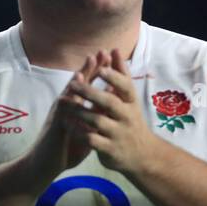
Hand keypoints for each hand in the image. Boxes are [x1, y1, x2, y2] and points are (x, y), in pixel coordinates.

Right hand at [16, 54, 101, 189]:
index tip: (111, 59)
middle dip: (91, 67)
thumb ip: (93, 119)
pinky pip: (63, 108)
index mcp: (74, 109)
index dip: (99, 74)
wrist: (43, 166)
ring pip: (71, 91)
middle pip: (80, 83)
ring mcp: (59, 114)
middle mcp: (66, 107)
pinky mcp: (55, 124)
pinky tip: (75, 88)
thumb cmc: (64, 150)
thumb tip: (108, 111)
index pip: (88, 87)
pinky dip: (70, 96)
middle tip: (102, 51)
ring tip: (91, 61)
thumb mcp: (84, 132)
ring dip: (81, 76)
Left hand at [62, 48, 159, 175]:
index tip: (102, 67)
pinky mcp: (110, 150)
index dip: (115, 77)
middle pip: (109, 103)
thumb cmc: (131, 120)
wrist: (143, 156)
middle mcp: (127, 118)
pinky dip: (79, 132)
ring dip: (79, 111)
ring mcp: (118, 134)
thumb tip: (113, 49)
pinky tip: (67, 124)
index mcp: (131, 103)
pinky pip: (92, 140)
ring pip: (97, 121)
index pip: (126, 87)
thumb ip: (120, 75)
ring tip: (63, 102)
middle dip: (91, 92)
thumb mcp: (129, 99)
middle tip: (73, 83)